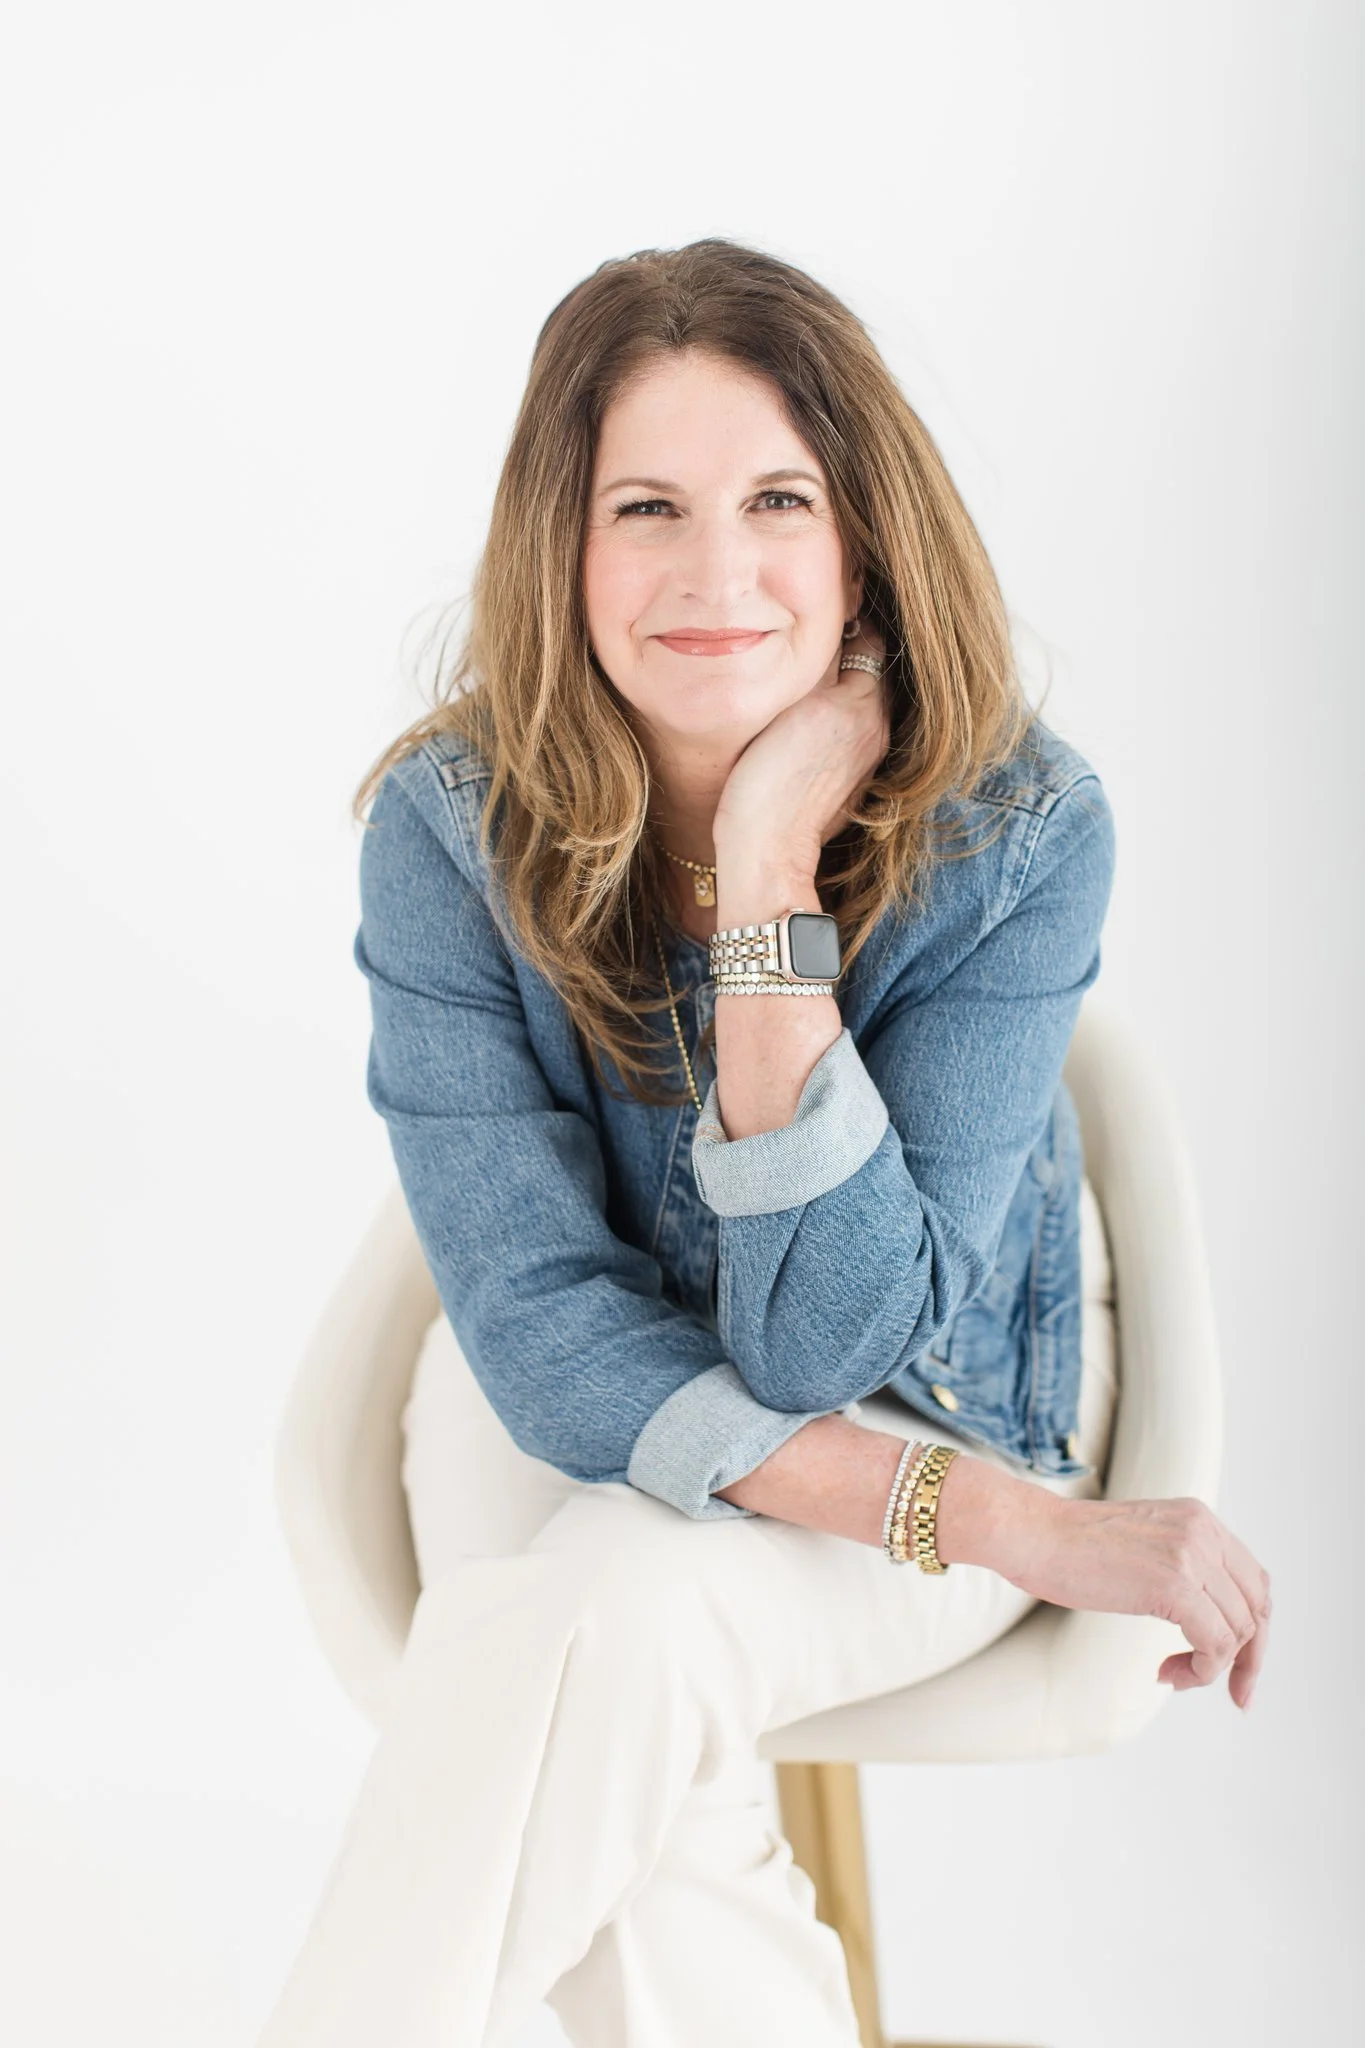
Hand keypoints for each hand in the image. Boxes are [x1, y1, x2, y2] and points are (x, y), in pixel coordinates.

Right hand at [711, 619, 891, 875]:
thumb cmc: (768, 777)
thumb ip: (819, 661)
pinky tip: (805, 725)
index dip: (844, 624)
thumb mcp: (792, 702)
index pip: (868, 642)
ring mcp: (866, 761)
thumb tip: (838, 625)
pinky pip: (850, 736)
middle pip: (869, 674)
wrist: (767, 847)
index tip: (819, 612)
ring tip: (805, 681)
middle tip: (808, 640)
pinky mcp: (851, 785)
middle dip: (845, 655)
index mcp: (865, 704)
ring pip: (860, 705)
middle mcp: (875, 731)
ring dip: (839, 690)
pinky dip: (835, 721)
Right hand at [992, 1486, 1271, 1710]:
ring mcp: (1191, 1555)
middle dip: (1249, 1659)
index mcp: (1199, 1518)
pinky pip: (1214, 1644)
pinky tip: (1166, 1672)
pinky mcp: (1174, 1584)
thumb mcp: (1144, 1546)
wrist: (1031, 1535)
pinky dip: (1200, 1671)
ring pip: (1238, 1631)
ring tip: (1174, 1674)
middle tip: (1234, 1694)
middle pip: (1257, 1608)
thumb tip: (1205, 1618)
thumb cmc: (1070, 1548)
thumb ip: (1180, 1567)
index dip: (1254, 1630)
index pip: (1255, 1581)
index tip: (1240, 1669)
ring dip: (1212, 1668)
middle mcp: (1204, 1531)